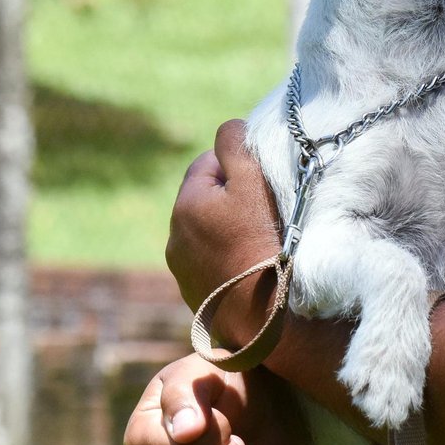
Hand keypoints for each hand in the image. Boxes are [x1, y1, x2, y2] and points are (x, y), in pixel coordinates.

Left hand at [167, 120, 284, 332]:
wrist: (270, 316)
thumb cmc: (265, 240)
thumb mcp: (253, 179)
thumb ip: (235, 143)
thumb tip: (228, 128)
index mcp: (185, 206)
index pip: (207, 164)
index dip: (237, 167)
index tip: (262, 182)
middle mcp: (174, 240)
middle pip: (206, 201)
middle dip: (231, 199)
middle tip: (266, 211)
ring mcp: (184, 273)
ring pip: (208, 234)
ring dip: (229, 231)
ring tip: (261, 241)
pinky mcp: (197, 298)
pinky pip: (212, 264)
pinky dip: (229, 259)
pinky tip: (254, 267)